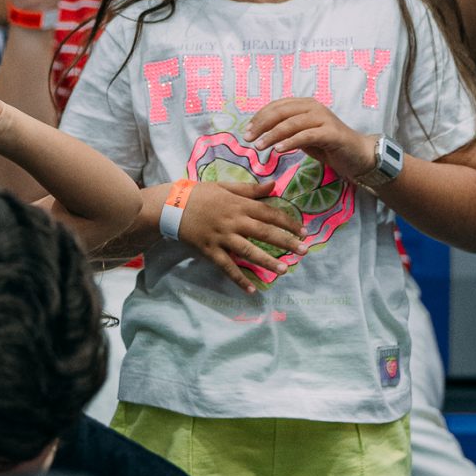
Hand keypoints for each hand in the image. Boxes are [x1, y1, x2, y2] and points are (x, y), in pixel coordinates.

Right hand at [176, 178, 306, 295]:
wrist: (171, 205)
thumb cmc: (199, 194)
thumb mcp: (225, 186)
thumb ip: (250, 189)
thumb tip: (274, 185)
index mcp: (239, 205)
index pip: (269, 213)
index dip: (288, 222)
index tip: (303, 231)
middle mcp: (233, 221)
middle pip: (264, 233)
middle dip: (286, 242)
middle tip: (304, 251)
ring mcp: (222, 237)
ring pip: (248, 251)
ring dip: (267, 262)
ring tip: (283, 270)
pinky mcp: (210, 250)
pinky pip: (227, 267)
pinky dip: (239, 279)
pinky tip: (251, 290)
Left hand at [247, 99, 374, 183]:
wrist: (357, 154)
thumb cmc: (328, 145)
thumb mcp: (302, 135)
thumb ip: (286, 130)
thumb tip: (261, 132)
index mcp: (305, 104)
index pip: (277, 106)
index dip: (259, 117)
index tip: (247, 130)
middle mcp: (314, 107)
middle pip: (281, 112)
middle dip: (262, 125)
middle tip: (248, 138)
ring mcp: (324, 118)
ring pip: (292, 123)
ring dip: (272, 134)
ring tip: (259, 146)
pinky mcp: (331, 133)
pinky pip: (306, 136)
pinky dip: (290, 142)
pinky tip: (278, 149)